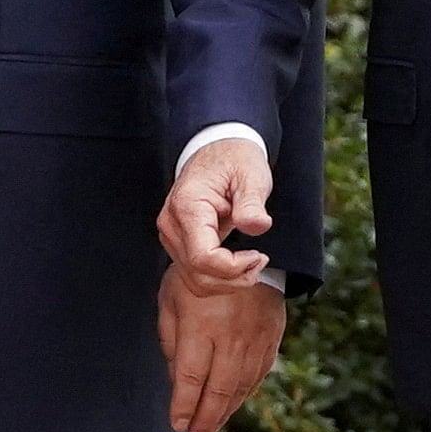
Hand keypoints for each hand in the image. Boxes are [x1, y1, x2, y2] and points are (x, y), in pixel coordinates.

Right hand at [157, 138, 273, 294]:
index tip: (259, 256)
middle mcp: (171, 223)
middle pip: (198, 274)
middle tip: (260, 261)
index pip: (204, 257)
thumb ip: (252, 203)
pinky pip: (194, 274)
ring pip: (194, 281)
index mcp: (188, 206)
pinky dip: (218, 278)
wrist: (217, 149)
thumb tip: (258, 226)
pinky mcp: (177, 242)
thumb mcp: (251, 175)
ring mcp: (171, 234)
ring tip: (251, 264)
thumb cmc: (235, 160)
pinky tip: (237, 264)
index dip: (234, 267)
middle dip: (234, 278)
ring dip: (226, 282)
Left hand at [160, 265, 283, 431]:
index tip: (177, 424)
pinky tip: (232, 406)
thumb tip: (175, 378)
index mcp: (201, 325)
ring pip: (240, 388)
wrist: (246, 251)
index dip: (183, 406)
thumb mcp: (171, 296)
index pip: (191, 378)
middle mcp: (230, 337)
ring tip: (210, 429)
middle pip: (218, 390)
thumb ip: (171, 338)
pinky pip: (257, 376)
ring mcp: (254, 340)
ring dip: (224, 413)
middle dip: (204, 419)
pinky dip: (244, 396)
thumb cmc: (197, 274)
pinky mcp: (271, 339)